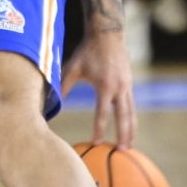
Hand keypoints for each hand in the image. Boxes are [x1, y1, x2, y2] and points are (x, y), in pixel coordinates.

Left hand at [63, 31, 136, 148]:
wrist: (108, 35)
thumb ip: (64, 85)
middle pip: (124, 117)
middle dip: (124, 135)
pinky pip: (131, 105)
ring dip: (131, 130)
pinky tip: (129, 128)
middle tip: (123, 151)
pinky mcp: (129, 84)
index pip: (102, 113)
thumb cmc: (87, 51)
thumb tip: (54, 102)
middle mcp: (119, 88)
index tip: (97, 143)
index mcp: (105, 86)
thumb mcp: (73, 68)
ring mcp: (127, 86)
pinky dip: (131, 118)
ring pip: (131, 113)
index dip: (99, 129)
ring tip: (130, 146)